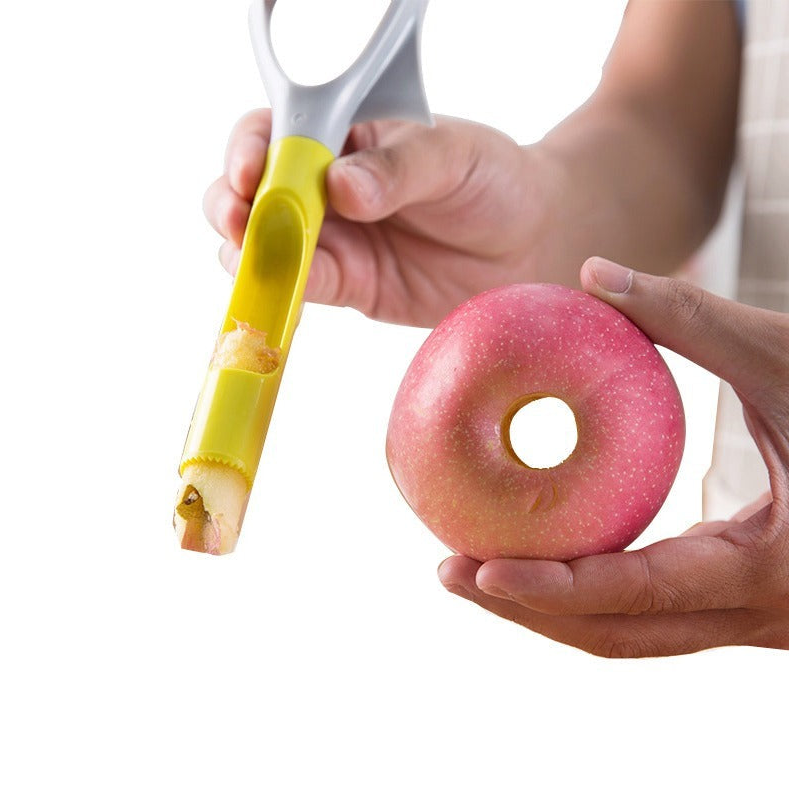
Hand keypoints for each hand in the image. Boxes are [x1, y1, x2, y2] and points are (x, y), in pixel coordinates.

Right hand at [203, 111, 554, 326]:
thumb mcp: (453, 156)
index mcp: (345, 137)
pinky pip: (303, 290)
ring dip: (248, 255)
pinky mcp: (347, 285)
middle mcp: (325, 188)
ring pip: (265, 245)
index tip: (250, 172)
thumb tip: (342, 185)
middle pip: (252, 193)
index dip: (250, 150)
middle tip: (239, 223)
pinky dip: (281, 295)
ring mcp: (333, 239)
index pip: (277, 133)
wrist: (528, 242)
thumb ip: (398, 167)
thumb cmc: (493, 180)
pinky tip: (279, 298)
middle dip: (231, 207)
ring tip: (254, 263)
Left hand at [439, 258, 788, 656]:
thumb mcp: (788, 355)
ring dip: (552, 610)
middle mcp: (761, 615)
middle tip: (449, 573)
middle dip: (528, 613)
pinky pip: (652, 611)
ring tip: (477, 569)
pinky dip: (591, 593)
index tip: (474, 571)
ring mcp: (754, 618)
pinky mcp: (743, 600)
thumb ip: (689, 316)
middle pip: (618, 635)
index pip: (637, 594)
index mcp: (773, 571)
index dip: (551, 591)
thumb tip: (591, 273)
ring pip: (632, 634)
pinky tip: (546, 554)